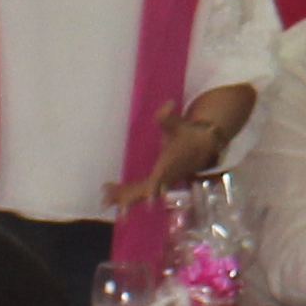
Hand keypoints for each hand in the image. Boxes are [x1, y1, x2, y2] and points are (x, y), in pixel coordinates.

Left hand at [109, 102, 234, 213]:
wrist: (202, 145)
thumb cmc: (188, 133)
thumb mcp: (178, 123)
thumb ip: (168, 116)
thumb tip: (168, 104)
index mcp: (168, 165)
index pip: (161, 179)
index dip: (156, 190)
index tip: (150, 201)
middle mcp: (164, 178)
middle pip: (145, 192)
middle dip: (127, 198)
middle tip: (106, 201)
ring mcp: (160, 183)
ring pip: (140, 194)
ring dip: (122, 197)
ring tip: (103, 199)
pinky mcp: (156, 183)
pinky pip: (139, 191)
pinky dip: (125, 192)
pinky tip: (110, 191)